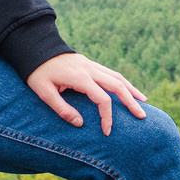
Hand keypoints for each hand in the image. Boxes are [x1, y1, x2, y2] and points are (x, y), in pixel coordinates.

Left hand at [26, 52, 147, 134]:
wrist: (35, 48)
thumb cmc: (37, 72)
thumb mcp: (44, 92)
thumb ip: (62, 109)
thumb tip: (80, 124)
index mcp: (80, 77)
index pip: (102, 99)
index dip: (107, 116)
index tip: (107, 131)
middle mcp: (89, 69)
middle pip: (117, 85)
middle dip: (131, 101)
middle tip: (142, 115)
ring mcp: (91, 65)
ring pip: (117, 76)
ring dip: (131, 89)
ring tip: (143, 101)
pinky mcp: (89, 64)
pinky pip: (111, 73)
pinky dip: (122, 82)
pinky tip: (127, 90)